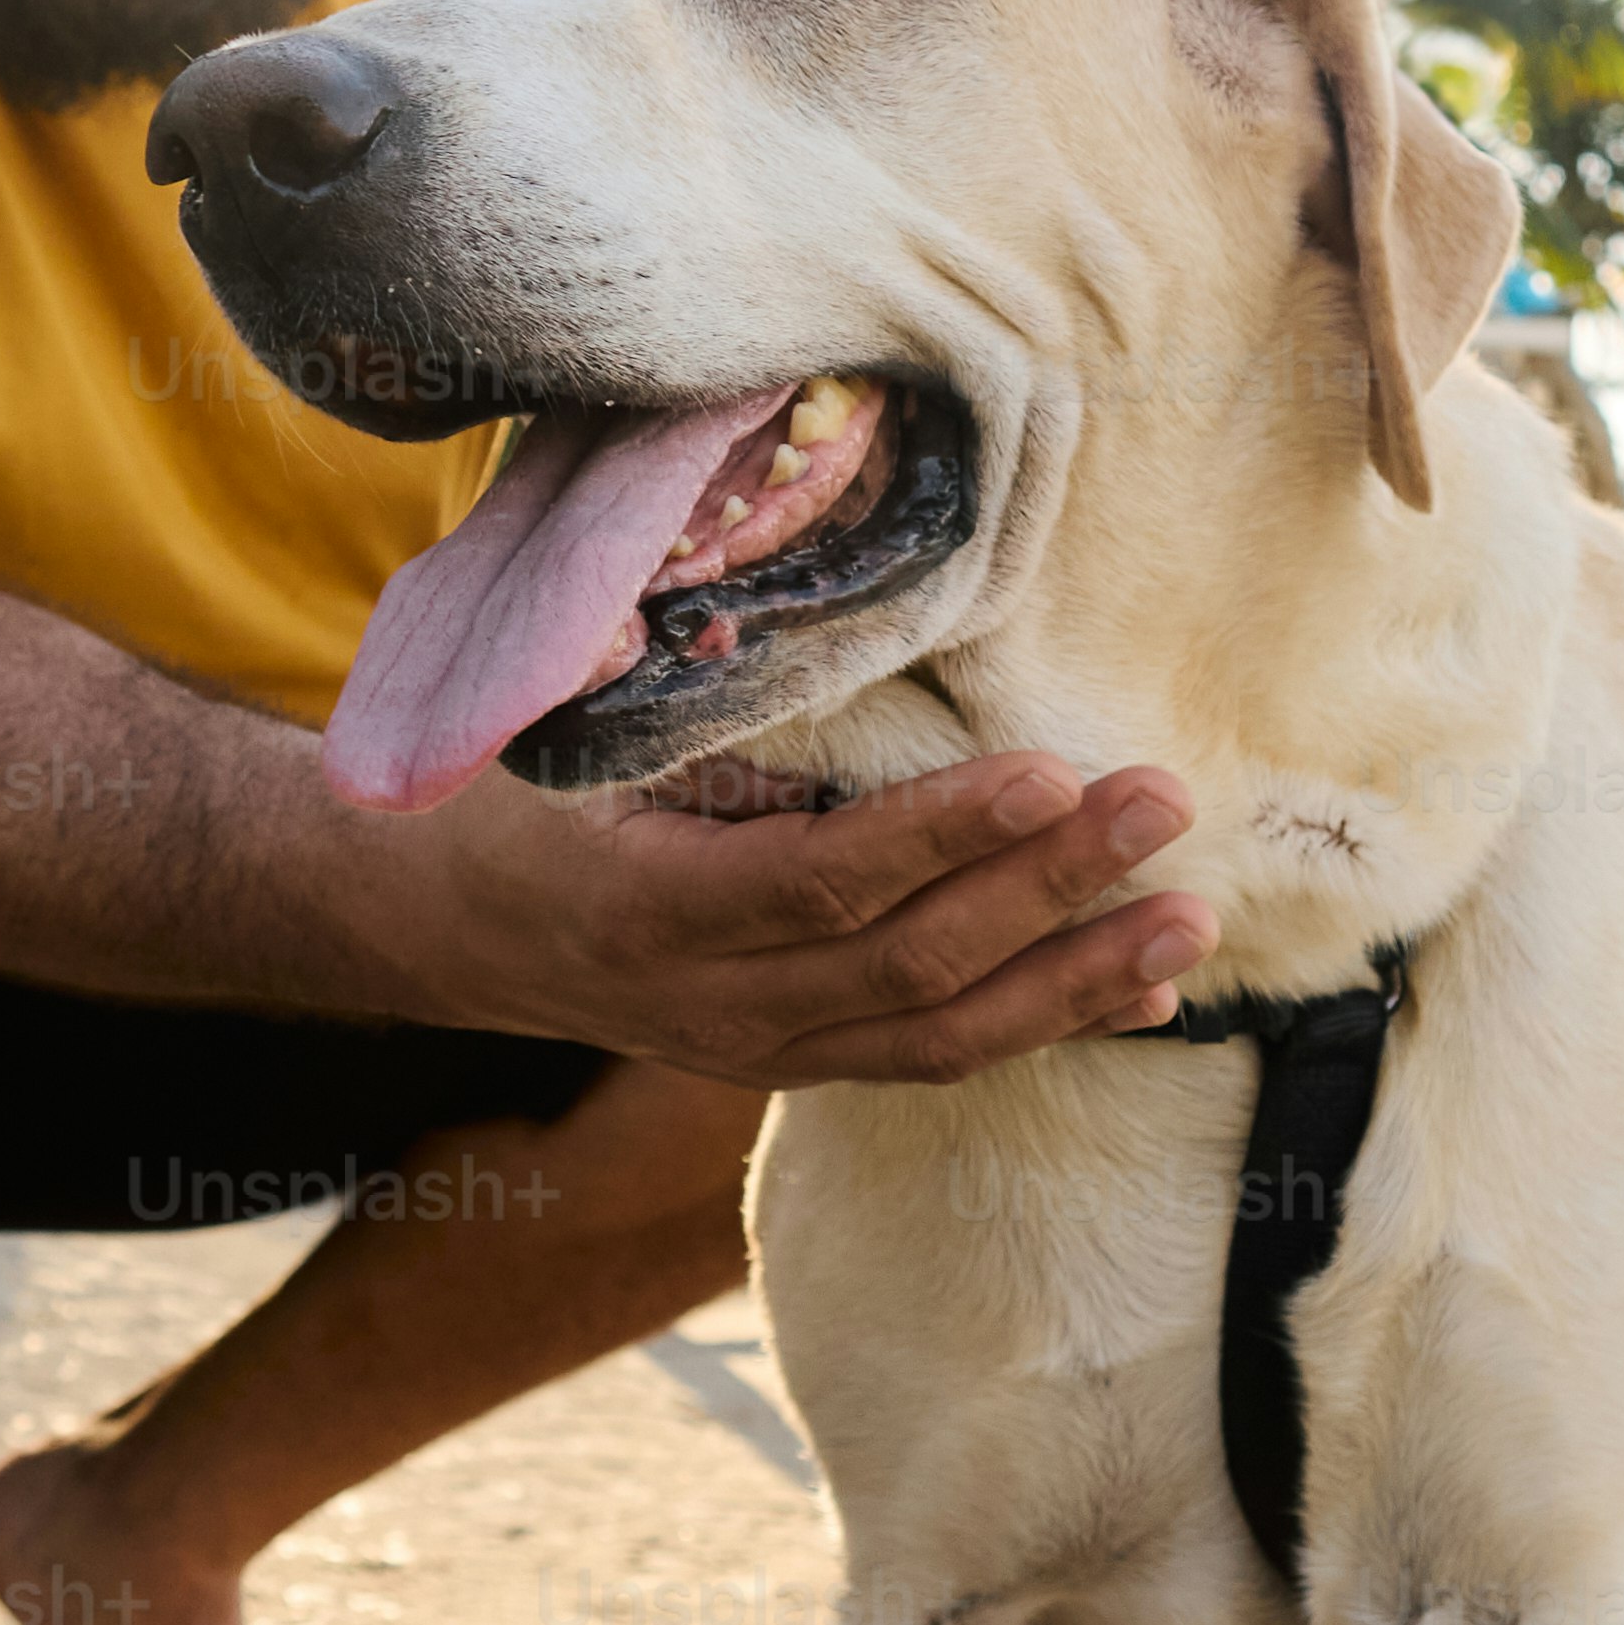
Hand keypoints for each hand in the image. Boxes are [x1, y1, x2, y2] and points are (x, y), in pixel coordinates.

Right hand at [423, 747, 1215, 1089]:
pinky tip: (1144, 992)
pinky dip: (1045, 1022)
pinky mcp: (793, 1063)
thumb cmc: (500, 792)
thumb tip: (754, 561)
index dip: (937, 838)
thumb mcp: (548, 732)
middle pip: (906, 965)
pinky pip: (934, 1058)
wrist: (434, 925)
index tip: (1043, 772)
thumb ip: (653, 678)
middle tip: (1159, 803)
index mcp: (645, 911)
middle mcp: (709, 1007)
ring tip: (1189, 919)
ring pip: (938, 1037)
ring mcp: (755, 1050)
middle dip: (1047, 889)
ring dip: (1074, 979)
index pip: (817, 884)